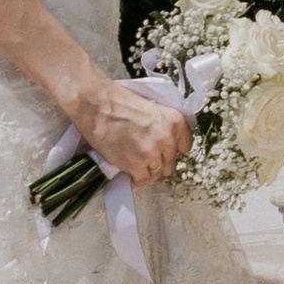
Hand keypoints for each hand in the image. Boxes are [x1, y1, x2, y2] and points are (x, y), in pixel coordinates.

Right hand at [72, 72, 194, 184]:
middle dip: (158, 161)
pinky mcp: (137, 164)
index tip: (164, 150)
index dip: (171, 149)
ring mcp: (153, 153)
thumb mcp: (152, 109)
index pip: (186, 146)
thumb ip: (164, 127)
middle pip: (171, 163)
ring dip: (147, 170)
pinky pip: (143, 180)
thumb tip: (165, 145)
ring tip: (135, 161)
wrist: (98, 106)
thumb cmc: (119, 103)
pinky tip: (130, 169)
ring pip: (157, 173)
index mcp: (175, 121)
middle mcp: (168, 138)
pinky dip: (136, 177)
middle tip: (145, 155)